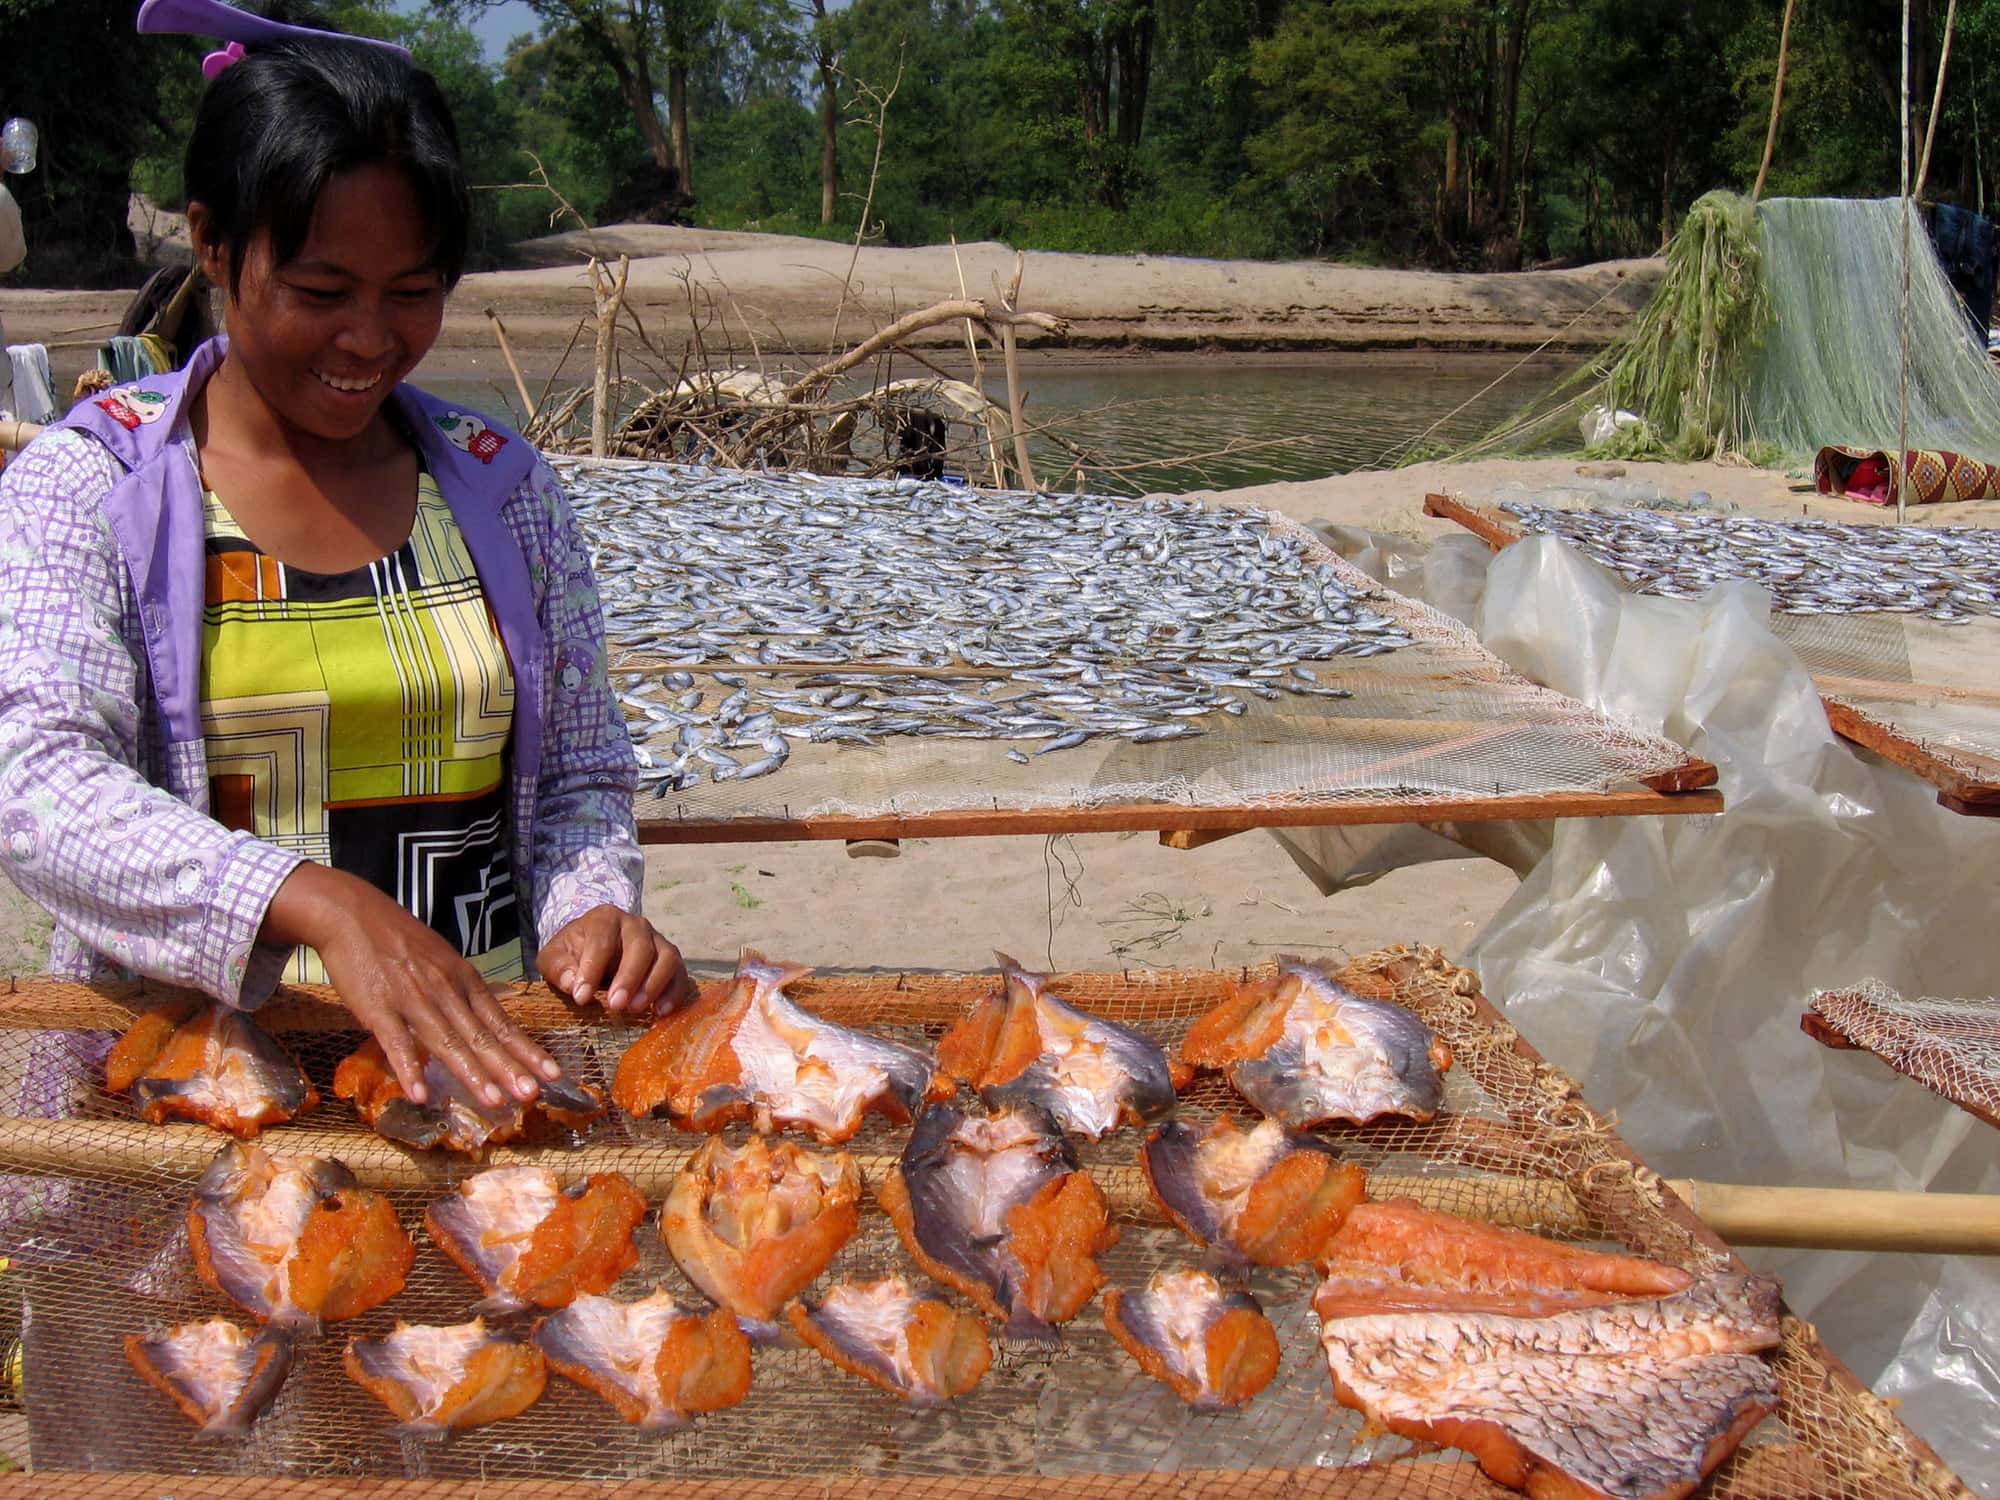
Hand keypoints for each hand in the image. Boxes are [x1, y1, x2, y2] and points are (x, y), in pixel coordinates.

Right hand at [261, 863, 557, 1107]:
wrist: (355, 915)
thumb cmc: (401, 941)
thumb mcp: (443, 961)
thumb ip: (461, 992)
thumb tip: (483, 1022)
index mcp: (464, 981)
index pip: (501, 1022)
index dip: (526, 1050)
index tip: (552, 1074)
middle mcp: (446, 991)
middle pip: (482, 1036)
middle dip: (509, 1068)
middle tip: (533, 1095)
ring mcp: (413, 1000)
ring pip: (447, 1042)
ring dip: (472, 1074)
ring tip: (495, 1101)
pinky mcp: (379, 1008)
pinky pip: (397, 1042)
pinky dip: (409, 1069)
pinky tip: (421, 1095)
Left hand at [536, 905, 694, 1017]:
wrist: (592, 947)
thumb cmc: (573, 954)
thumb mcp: (555, 958)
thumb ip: (559, 968)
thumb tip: (572, 984)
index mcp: (605, 919)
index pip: (601, 940)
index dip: (592, 969)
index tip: (581, 998)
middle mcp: (636, 925)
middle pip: (640, 946)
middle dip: (629, 977)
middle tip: (616, 1005)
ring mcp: (658, 941)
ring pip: (667, 957)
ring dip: (654, 985)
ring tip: (636, 1009)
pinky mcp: (670, 959)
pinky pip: (680, 974)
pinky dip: (674, 993)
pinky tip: (661, 1012)